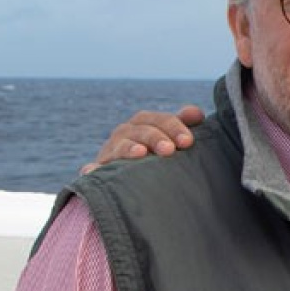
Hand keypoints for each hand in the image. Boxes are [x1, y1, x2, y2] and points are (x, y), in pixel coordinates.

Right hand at [81, 104, 205, 174]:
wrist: (128, 177)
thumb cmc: (155, 154)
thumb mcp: (169, 137)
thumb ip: (182, 125)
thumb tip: (197, 114)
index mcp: (144, 124)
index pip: (158, 120)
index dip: (173, 127)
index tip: (187, 142)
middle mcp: (125, 134)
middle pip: (139, 130)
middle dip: (155, 137)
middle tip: (169, 150)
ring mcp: (110, 151)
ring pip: (118, 146)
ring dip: (128, 149)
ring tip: (140, 154)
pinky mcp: (98, 170)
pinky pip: (92, 169)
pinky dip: (92, 169)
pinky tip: (92, 171)